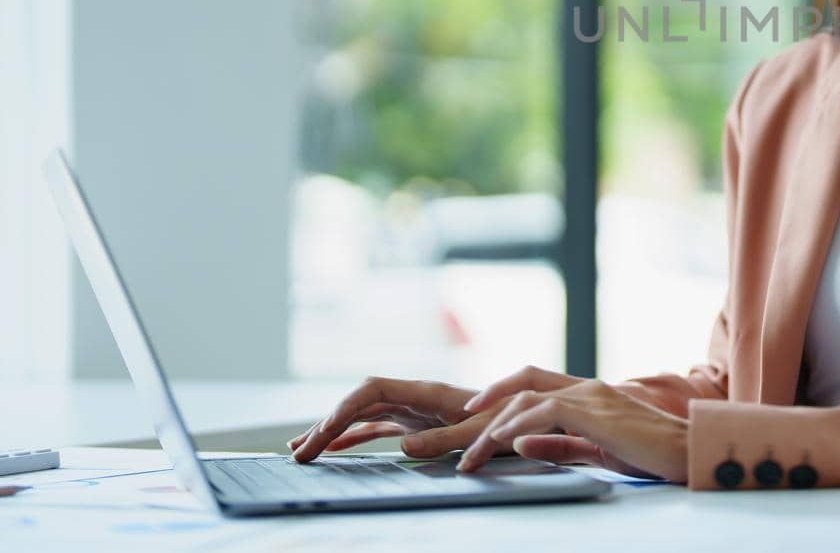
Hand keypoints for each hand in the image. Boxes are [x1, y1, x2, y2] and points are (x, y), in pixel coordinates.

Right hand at [287, 369, 577, 462]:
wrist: (536, 415)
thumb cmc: (514, 420)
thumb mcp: (482, 433)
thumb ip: (445, 439)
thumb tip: (404, 448)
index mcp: (428, 392)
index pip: (373, 391)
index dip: (344, 408)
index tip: (321, 434)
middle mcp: (417, 396)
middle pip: (360, 404)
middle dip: (327, 424)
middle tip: (298, 454)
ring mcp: (416, 409)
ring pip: (364, 416)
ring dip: (333, 431)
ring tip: (301, 451)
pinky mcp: (421, 423)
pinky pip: (378, 428)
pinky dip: (353, 437)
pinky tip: (334, 449)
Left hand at [456, 371, 687, 482]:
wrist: (690, 451)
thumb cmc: (652, 453)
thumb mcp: (597, 450)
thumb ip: (560, 445)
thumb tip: (520, 444)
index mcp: (588, 393)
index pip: (534, 384)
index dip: (500, 395)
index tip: (473, 417)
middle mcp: (586, 387)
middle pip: (523, 383)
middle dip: (486, 409)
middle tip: (458, 439)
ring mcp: (591, 395)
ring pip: (527, 399)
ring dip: (493, 428)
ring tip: (470, 454)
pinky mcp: (596, 412)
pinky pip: (547, 411)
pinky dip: (519, 425)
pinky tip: (500, 442)